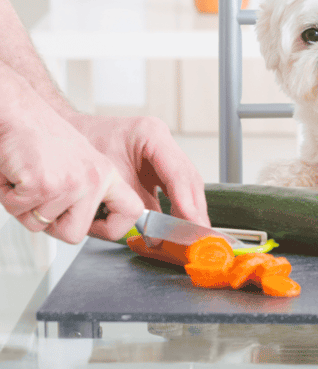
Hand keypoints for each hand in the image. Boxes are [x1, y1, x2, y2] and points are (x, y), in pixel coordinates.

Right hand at [0, 107, 144, 243]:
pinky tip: (16, 172)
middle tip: (39, 195)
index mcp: (107, 175)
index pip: (131, 212)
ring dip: (24, 206)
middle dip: (49, 224)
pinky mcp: (45, 183)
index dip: (114, 228)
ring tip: (27, 176)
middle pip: (74, 234)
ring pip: (40, 225)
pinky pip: (19, 211)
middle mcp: (95, 178)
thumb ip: (88, 195)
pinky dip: (7, 196)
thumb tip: (92, 227)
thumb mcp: (77, 165)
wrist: (17, 112)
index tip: (99, 228)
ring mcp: (72, 182)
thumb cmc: (40, 140)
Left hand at [67, 114, 209, 226]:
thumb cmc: (80, 149)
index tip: (191, 221)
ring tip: (194, 234)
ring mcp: (163, 155)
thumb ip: (131, 203)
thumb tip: (153, 233)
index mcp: (151, 134)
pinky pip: (176, 192)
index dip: (186, 200)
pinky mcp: (158, 170)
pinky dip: (179, 210)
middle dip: (195, 209)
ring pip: (188, 187)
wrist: (65, 140)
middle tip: (199, 234)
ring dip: (191, 211)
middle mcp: (162, 142)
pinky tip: (182, 227)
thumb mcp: (105, 176)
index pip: (177, 172)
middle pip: (189, 180)